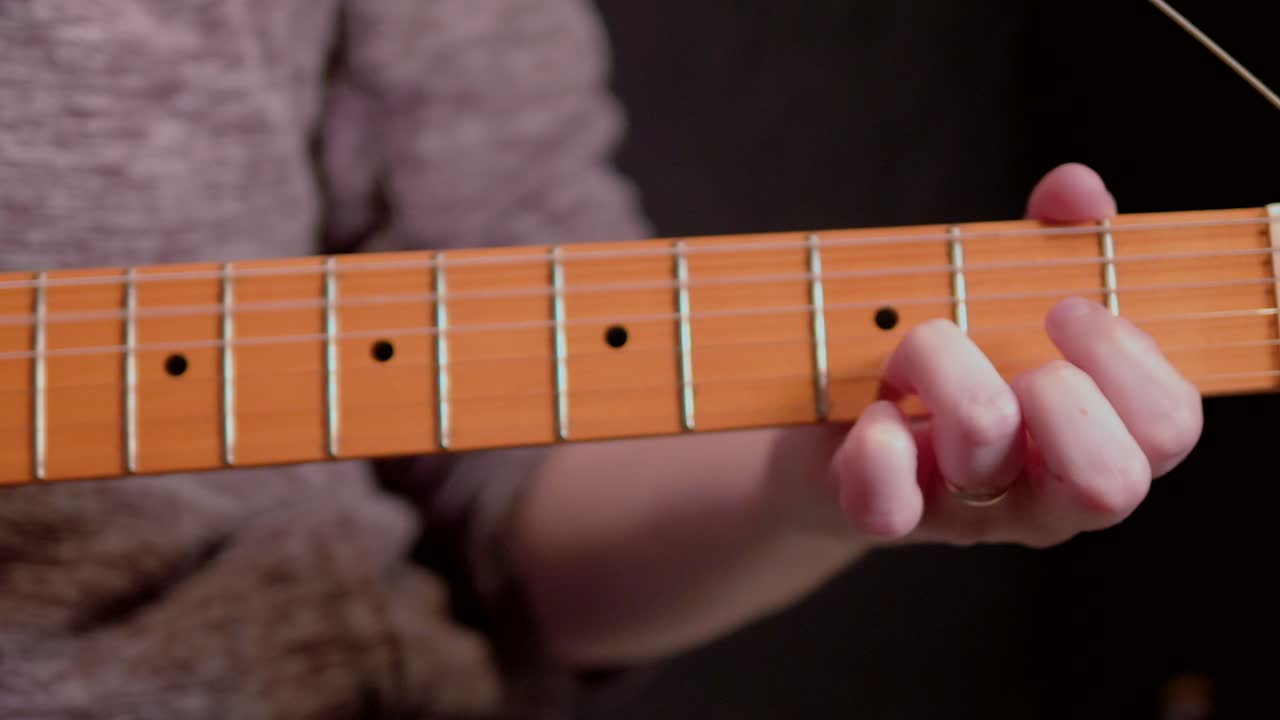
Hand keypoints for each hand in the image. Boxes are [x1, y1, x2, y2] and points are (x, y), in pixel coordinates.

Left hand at [824, 163, 1203, 547]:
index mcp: (1097, 437)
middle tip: (1010, 351)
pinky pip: (889, 499)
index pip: (1170, 427)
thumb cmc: (946, 362)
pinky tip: (876, 410)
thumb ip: (1056, 242)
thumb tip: (1077, 189)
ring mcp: (968, 514)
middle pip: (1110, 482)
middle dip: (1062, 391)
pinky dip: (877, 439)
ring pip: (986, 452)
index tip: (1067, 306)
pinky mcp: (888, 516)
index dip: (1132, 358)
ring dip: (946, 366)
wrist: (838, 426)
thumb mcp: (1005, 301)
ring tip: (919, 347)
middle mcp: (1045, 494)